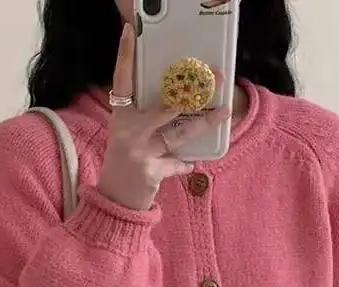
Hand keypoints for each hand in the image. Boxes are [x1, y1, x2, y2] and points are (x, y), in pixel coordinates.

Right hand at [97, 25, 230, 211]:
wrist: (114, 202)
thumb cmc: (122, 166)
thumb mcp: (125, 137)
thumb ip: (143, 119)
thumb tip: (174, 102)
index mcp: (120, 118)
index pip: (121, 80)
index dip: (125, 56)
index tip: (130, 32)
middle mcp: (128, 131)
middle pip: (165, 105)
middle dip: (192, 92)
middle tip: (214, 77)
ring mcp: (140, 151)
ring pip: (179, 133)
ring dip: (204, 122)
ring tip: (224, 112)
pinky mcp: (151, 172)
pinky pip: (177, 164)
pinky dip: (185, 165)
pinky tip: (192, 164)